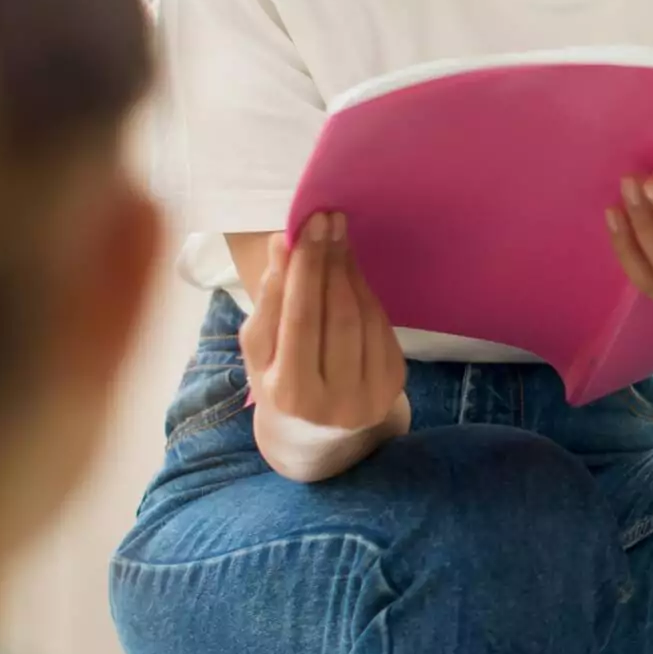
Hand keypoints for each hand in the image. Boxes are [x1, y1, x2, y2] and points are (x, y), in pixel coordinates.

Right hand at [241, 213, 407, 476]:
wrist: (316, 434)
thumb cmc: (277, 382)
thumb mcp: (259, 350)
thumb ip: (268, 301)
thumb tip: (282, 244)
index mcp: (290, 395)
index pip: (300, 318)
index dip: (306, 268)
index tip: (308, 225)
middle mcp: (334, 401)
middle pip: (335, 314)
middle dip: (330, 261)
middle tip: (327, 219)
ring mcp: (370, 395)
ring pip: (362, 317)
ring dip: (350, 270)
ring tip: (337, 237)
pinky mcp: (393, 385)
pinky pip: (380, 326)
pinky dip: (366, 293)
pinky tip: (352, 269)